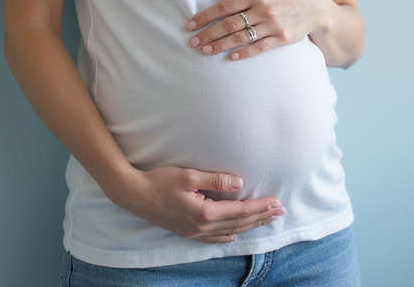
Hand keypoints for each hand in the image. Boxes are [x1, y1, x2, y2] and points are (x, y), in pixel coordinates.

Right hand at [108, 166, 284, 242]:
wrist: (134, 194)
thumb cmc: (159, 181)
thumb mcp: (188, 175)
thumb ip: (215, 180)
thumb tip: (239, 183)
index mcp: (205, 212)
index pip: (241, 211)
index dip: (261, 207)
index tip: (277, 203)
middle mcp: (202, 226)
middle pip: (239, 223)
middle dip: (261, 217)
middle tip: (280, 212)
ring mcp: (194, 232)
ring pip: (229, 232)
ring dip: (250, 226)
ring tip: (265, 220)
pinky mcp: (187, 232)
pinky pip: (213, 238)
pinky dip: (228, 236)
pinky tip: (234, 235)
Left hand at [186, 0, 329, 60]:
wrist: (315, 6)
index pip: (225, 6)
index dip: (206, 16)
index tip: (191, 24)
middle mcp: (263, 10)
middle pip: (229, 24)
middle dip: (208, 34)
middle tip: (193, 42)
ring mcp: (272, 26)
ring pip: (241, 37)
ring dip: (221, 45)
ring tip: (206, 51)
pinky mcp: (281, 39)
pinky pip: (259, 48)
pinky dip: (244, 53)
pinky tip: (231, 57)